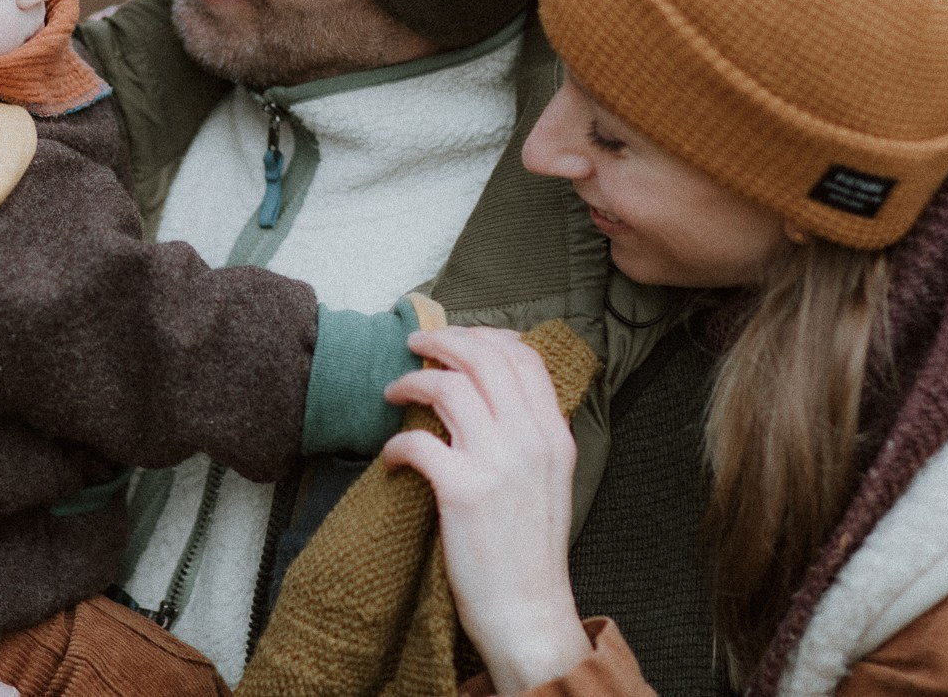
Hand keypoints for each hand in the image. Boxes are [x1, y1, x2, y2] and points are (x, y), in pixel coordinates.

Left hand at [382, 326, 592, 694]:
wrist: (528, 611)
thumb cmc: (530, 550)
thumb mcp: (550, 480)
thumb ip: (530, 434)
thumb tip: (492, 394)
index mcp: (555, 435)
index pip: (525, 357)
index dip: (487, 335)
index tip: (459, 337)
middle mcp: (531, 441)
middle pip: (484, 358)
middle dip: (444, 341)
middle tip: (415, 343)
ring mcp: (498, 463)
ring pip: (448, 387)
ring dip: (412, 380)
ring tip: (393, 391)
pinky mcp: (462, 491)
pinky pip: (418, 441)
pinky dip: (397, 442)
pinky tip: (392, 456)